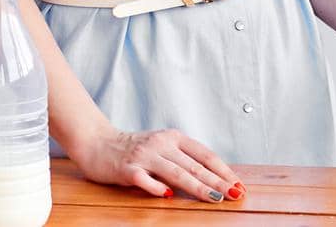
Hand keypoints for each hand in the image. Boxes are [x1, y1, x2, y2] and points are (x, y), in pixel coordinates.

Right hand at [68, 122, 243, 201]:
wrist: (97, 143)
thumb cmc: (134, 148)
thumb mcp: (162, 147)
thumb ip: (183, 158)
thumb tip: (213, 177)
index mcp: (174, 137)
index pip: (204, 154)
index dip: (223, 170)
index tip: (238, 184)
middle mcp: (161, 144)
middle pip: (194, 166)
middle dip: (217, 181)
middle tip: (234, 194)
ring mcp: (144, 156)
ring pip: (175, 173)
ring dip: (197, 187)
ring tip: (214, 198)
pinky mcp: (127, 169)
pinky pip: (144, 179)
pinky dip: (156, 187)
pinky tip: (168, 196)